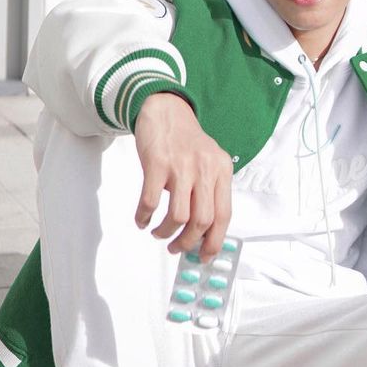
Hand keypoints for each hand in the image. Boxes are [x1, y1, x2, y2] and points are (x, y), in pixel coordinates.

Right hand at [132, 92, 232, 258]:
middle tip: (176, 248)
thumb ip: (210, 191)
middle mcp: (205, 169)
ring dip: (166, 233)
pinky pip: (151, 201)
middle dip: (188, 242)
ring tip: (159, 233)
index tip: (204, 256)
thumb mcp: (209, 162)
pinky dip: (144, 217)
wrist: (165, 110)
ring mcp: (181, 166)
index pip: (224, 215)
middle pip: (202, 221)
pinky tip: (142, 220)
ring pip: (178, 216)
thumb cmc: (186, 142)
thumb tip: (203, 233)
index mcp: (222, 171)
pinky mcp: (158, 163)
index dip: (214, 241)